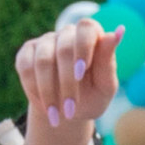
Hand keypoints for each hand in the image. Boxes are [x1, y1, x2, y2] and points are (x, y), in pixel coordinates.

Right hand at [15, 18, 124, 144]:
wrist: (68, 112)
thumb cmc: (93, 96)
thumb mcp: (105, 86)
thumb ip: (109, 62)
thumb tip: (119, 32)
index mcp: (92, 36)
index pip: (86, 28)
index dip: (83, 47)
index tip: (81, 72)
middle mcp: (67, 34)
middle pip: (64, 49)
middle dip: (67, 83)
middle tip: (70, 110)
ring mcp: (45, 41)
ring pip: (42, 61)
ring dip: (49, 92)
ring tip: (57, 117)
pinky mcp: (27, 53)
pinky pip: (25, 68)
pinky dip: (33, 90)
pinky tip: (44, 107)